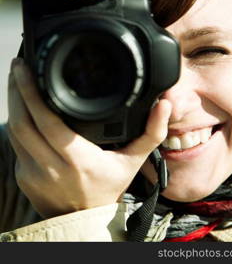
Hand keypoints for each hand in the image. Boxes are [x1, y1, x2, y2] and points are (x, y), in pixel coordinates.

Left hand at [7, 58, 170, 217]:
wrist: (85, 217)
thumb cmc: (109, 187)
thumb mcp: (134, 161)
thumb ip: (152, 133)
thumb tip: (163, 106)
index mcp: (79, 160)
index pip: (47, 122)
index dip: (32, 94)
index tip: (27, 69)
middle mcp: (51, 167)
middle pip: (22, 122)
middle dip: (17, 91)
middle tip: (19, 67)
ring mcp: (33, 173)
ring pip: (14, 131)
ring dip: (14, 104)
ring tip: (18, 81)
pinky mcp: (24, 176)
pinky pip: (15, 144)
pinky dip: (18, 123)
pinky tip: (23, 109)